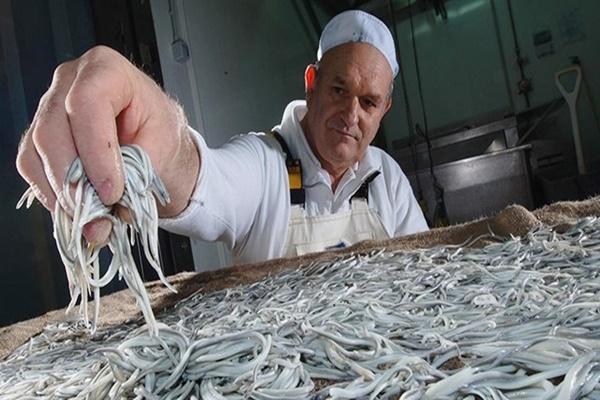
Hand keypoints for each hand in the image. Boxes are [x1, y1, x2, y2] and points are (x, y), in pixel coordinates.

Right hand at [16, 45, 199, 243]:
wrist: (153, 140)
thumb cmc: (159, 131)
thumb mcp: (164, 145)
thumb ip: (139, 172)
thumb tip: (116, 208)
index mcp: (107, 70)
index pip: (88, 103)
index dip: (96, 152)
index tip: (113, 191)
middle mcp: (70, 81)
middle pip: (53, 130)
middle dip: (75, 181)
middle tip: (98, 216)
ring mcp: (49, 107)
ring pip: (37, 151)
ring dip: (62, 195)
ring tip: (92, 223)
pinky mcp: (38, 135)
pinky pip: (31, 166)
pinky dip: (52, 195)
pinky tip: (76, 211)